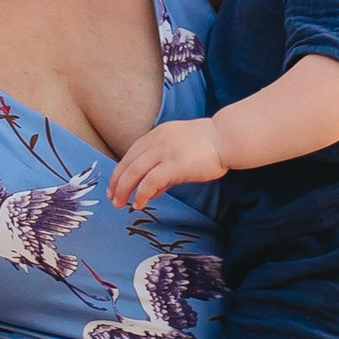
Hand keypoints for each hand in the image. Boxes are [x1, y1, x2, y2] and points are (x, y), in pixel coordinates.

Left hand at [108, 115, 228, 213]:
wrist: (226, 138)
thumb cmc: (207, 145)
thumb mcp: (178, 149)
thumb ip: (163, 166)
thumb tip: (149, 190)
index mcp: (156, 134)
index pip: (131, 154)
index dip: (120, 171)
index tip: (114, 185)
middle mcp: (156, 141)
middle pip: (128, 163)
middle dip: (117, 183)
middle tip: (113, 199)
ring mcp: (164, 152)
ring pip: (134, 172)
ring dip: (124, 190)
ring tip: (121, 204)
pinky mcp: (174, 165)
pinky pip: (150, 182)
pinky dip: (141, 194)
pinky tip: (139, 203)